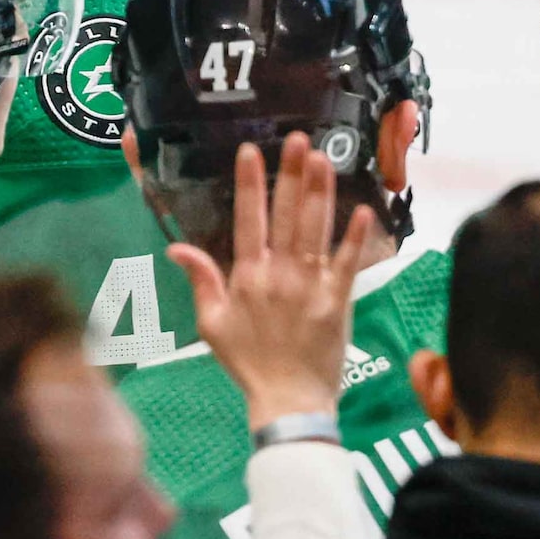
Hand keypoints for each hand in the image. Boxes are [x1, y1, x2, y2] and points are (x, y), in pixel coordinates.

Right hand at [166, 131, 378, 428]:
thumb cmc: (248, 362)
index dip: (250, 184)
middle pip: (286, 215)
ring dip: (320, 192)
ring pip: (316, 230)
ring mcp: (311, 286)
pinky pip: (347, 263)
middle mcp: (278, 275)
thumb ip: (200, 280)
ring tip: (324, 158)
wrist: (288, 399)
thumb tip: (176, 246)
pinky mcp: (339, 300)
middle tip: (298, 138)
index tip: (251, 150)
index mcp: (246, 277)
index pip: (247, 220)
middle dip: (291, 174)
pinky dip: (355, 237)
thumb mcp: (211, 324)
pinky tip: (363, 209)